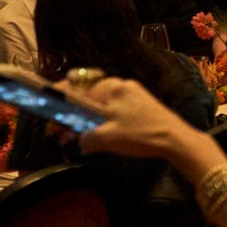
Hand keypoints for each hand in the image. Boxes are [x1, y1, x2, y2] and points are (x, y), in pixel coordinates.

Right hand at [73, 78, 223, 180]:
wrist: (177, 140)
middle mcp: (121, 86)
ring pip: (100, 107)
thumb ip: (85, 137)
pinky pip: (113, 112)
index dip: (59, 106)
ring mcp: (133, 95)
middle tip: (60, 135)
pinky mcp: (141, 106)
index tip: (49, 119)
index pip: (77, 90)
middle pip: (87, 99)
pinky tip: (96, 138)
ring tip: (75, 140)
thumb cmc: (141, 135)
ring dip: (86, 123)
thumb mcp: (107, 138)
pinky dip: (102, 123)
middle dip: (72, 118)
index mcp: (112, 87)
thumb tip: (76, 140)